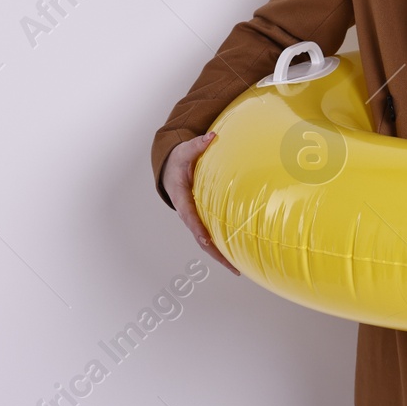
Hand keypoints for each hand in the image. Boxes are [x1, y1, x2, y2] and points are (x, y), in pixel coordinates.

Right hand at [162, 131, 239, 276]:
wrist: (169, 168)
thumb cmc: (177, 160)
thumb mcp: (185, 151)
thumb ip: (198, 145)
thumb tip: (212, 136)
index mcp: (182, 197)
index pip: (190, 215)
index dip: (198, 228)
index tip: (206, 239)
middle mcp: (188, 212)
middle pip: (200, 236)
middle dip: (214, 252)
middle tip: (232, 266)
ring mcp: (195, 217)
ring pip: (206, 240)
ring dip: (219, 254)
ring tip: (237, 269)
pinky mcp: (202, 218)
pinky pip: (211, 234)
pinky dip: (221, 245)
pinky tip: (236, 254)